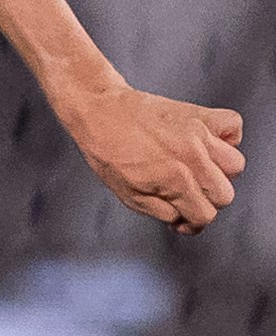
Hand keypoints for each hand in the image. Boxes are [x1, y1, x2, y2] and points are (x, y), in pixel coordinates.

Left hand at [61, 82, 243, 232]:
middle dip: (206, 201)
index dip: (193, 223)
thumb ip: (162, 211)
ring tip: (198, 170)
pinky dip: (227, 137)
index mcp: (175, 181)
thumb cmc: (107, 151)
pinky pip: (233, 127)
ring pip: (235, 165)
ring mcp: (200, 134)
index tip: (184, 218)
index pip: (205, 215)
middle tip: (187, 196)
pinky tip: (208, 144)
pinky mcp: (201, 114)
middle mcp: (193, 158)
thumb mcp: (128, 196)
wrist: (100, 112)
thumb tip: (183, 219)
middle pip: (224, 194)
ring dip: (219, 173)